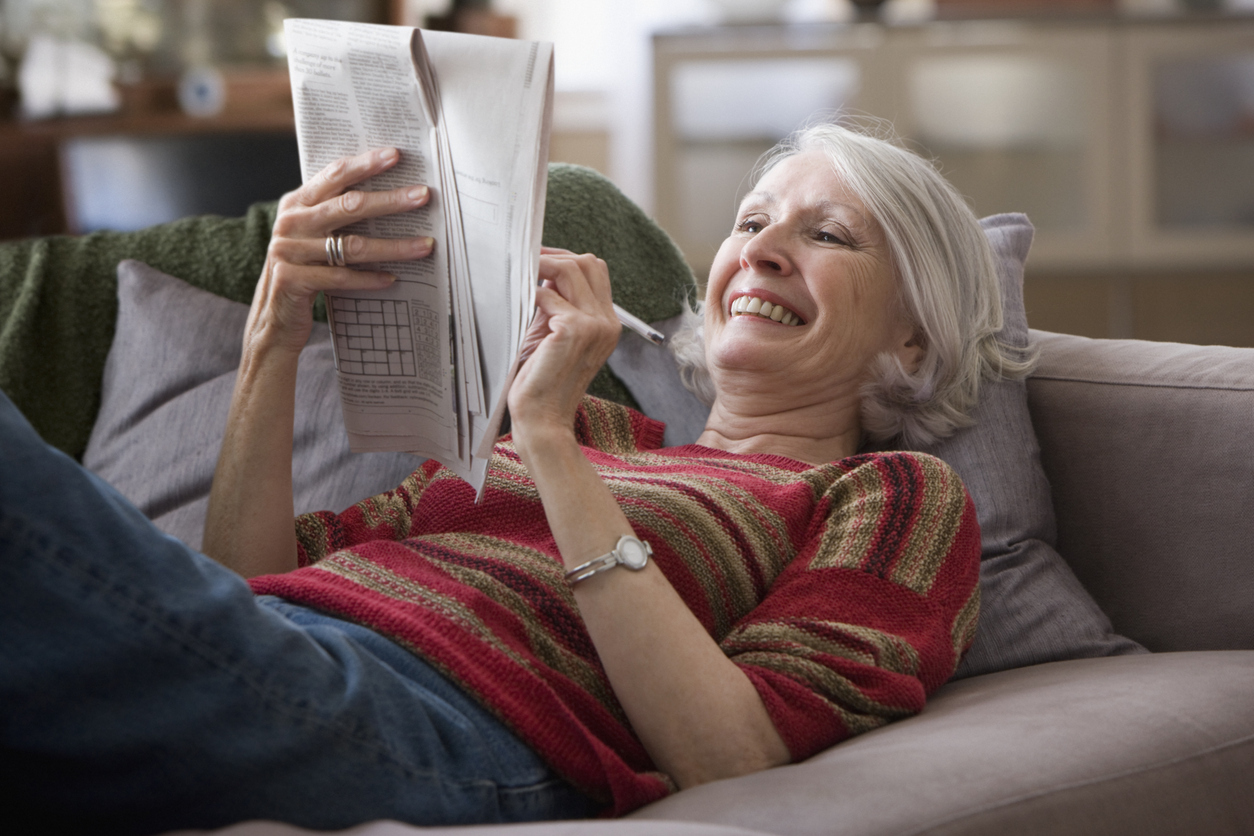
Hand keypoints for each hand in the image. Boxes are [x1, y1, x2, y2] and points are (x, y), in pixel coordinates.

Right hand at [249, 147, 434, 353]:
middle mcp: (290, 222)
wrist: (272, 319)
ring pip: (352, 245)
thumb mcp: (313, 236)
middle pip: (349, 206)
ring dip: (394, 246)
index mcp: (296, 203)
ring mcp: (288, 251)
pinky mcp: (292, 280)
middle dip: (390, 200)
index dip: (365, 164)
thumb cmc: (303, 270)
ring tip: (426, 245)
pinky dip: (370, 279)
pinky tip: (393, 279)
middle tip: (423, 196)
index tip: (396, 156)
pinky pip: (341, 278)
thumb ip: (336, 214)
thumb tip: (392, 195)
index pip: (334, 175)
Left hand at [507, 247, 619, 440]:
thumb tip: (541, 268)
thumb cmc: (541, 380)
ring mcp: (595, 325)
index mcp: (607, 323)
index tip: (538, 257)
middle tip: (524, 256)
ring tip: (517, 271)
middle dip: (554, 254)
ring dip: (540, 265)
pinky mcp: (575, 330)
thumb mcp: (552, 333)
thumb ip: (555, 302)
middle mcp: (607, 322)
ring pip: (572, 269)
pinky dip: (528, 293)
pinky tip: (515, 302)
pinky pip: (547, 294)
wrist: (542, 418)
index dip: (567, 258)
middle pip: (588, 262)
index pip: (596, 270)